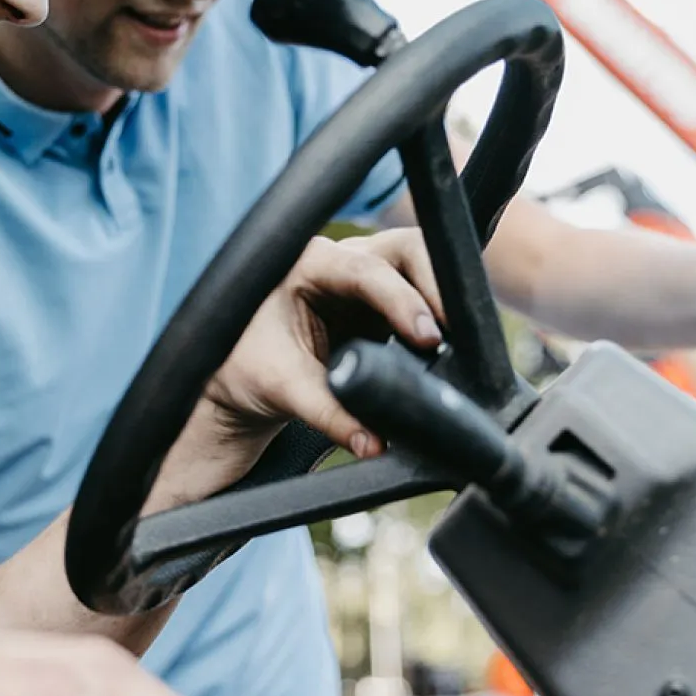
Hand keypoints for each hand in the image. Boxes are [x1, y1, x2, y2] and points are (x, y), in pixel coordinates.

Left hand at [161, 232, 445, 502]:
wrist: (236, 386)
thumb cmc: (243, 372)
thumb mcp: (281, 389)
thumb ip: (329, 413)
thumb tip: (375, 443)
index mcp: (306, 264)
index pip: (366, 270)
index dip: (402, 299)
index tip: (427, 335)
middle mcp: (338, 262)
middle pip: (405, 252)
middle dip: (434, 286)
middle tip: (454, 333)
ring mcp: (362, 282)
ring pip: (419, 270)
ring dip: (441, 301)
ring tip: (459, 343)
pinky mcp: (378, 308)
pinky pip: (419, 301)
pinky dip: (437, 319)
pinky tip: (451, 348)